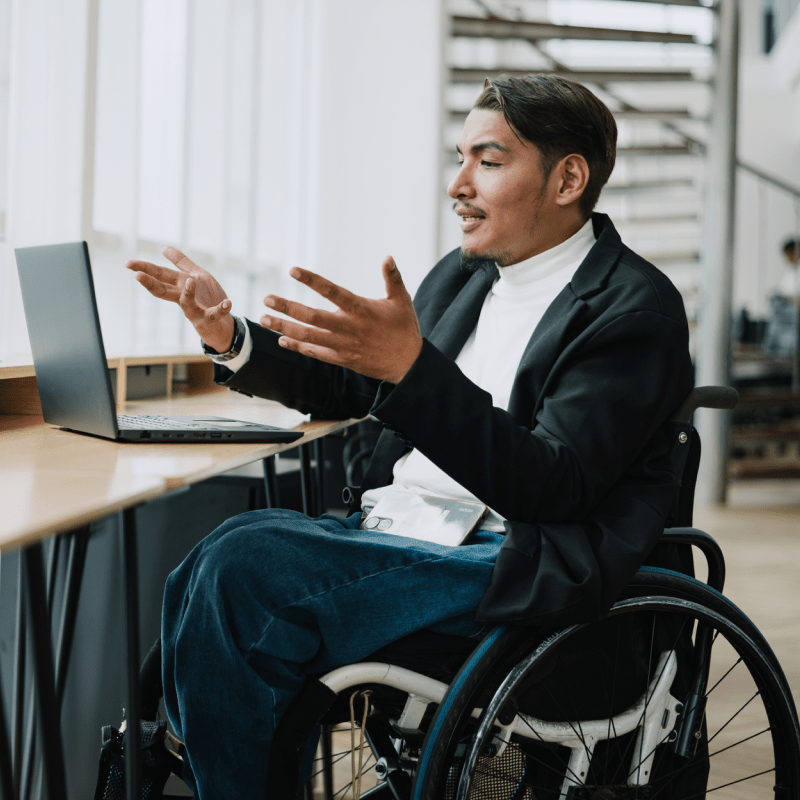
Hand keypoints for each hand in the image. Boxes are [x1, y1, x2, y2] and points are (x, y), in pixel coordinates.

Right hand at [126, 247, 234, 352]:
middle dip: (150, 283)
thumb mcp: (195, 276)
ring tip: (190, 280)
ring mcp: (195, 310)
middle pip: (164, 290)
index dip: (144, 269)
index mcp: (179, 286)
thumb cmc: (207, 298)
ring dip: (189, 293)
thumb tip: (164, 248)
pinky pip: (215, 314)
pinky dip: (221, 309)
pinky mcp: (209, 319)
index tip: (128, 263)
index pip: (159, 275)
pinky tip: (227, 303)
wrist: (222, 324)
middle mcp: (183, 298)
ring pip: (188, 303)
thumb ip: (181, 263)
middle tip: (137, 275)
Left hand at [260, 256, 422, 383]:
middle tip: (266, 298)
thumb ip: (392, 278)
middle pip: (312, 317)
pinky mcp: (342, 359)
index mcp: (361, 309)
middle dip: (287, 307)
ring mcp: (343, 346)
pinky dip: (298, 347)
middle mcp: (348, 327)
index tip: (292, 270)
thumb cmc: (404, 329)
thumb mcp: (401, 300)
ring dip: (284, 328)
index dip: (311, 280)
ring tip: (264, 319)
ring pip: (308, 337)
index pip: (331, 291)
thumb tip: (387, 256)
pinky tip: (281, 340)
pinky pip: (315, 353)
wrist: (408, 364)